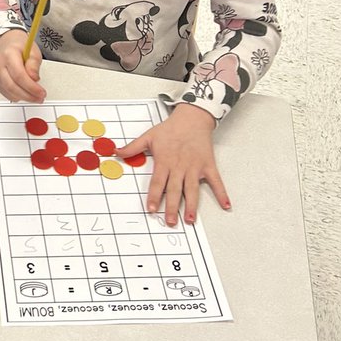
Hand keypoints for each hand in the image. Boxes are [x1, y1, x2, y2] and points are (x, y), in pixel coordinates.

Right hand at [0, 30, 45, 102]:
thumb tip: (34, 78)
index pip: (19, 75)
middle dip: (28, 95)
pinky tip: (26, 93)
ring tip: (35, 96)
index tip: (41, 92)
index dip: (31, 87)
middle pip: (12, 86)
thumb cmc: (19, 47)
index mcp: (8, 55)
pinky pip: (6, 93)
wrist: (6, 44)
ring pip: (9, 92)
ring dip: (24, 97)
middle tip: (40, 97)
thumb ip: (34, 64)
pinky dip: (17, 96)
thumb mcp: (32, 50)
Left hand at [117, 103, 230, 226]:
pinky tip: (225, 205)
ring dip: (192, 206)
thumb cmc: (170, 129)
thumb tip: (114, 152)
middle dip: (173, 207)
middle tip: (170, 222)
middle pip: (175, 190)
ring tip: (190, 220)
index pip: (158, 182)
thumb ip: (132, 147)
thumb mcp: (149, 136)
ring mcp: (195, 167)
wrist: (192, 118)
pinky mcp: (208, 165)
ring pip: (193, 189)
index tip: (152, 209)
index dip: (155, 196)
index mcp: (165, 161)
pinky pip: (216, 181)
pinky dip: (222, 193)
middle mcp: (180, 167)